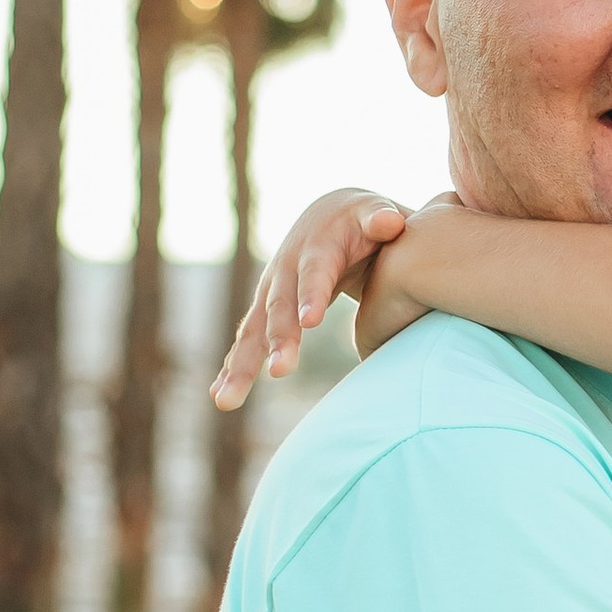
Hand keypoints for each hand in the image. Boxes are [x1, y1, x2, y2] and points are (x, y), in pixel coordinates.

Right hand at [211, 188, 407, 406]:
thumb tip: (389, 223)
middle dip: (278, 339)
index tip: (311, 322)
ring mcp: (272, 290)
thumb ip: (381, 218)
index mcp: (316, 248)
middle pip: (279, 307)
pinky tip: (222, 396)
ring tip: (227, 400)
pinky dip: (235, 367)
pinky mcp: (267, 308)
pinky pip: (250, 340)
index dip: (312, 295)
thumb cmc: (363, 218)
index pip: (315, 273)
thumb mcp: (374, 212)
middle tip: (281, 371)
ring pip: (255, 329)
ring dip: (242, 364)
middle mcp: (285, 270)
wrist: (332, 214)